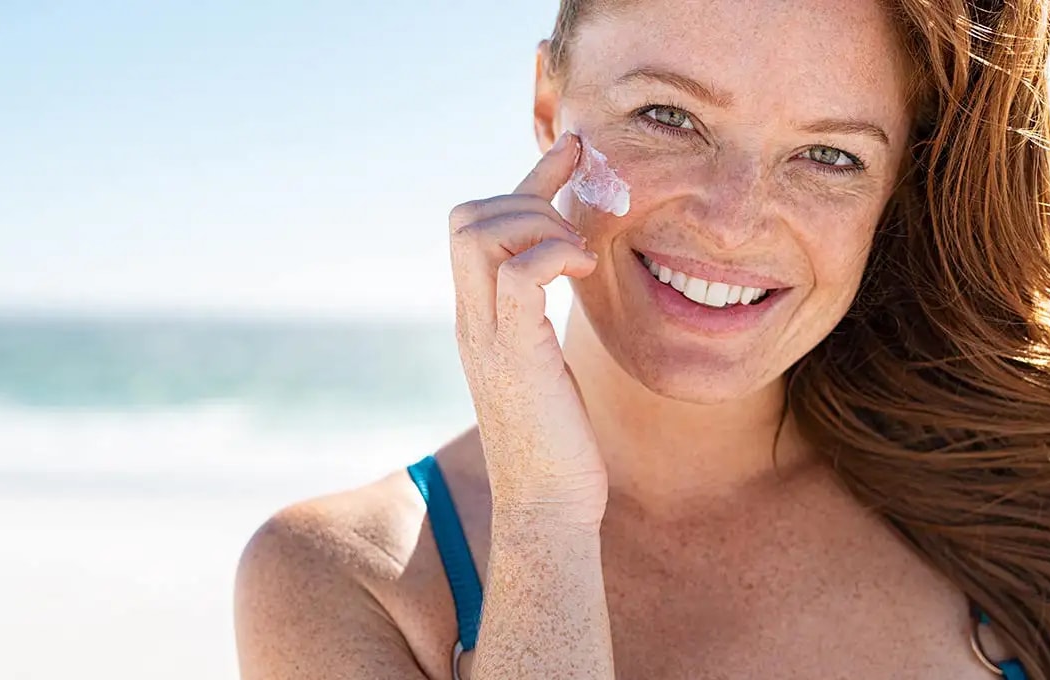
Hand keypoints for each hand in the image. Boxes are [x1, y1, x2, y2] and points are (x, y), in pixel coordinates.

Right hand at [449, 131, 608, 527]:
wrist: (547, 506)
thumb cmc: (557, 441)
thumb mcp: (545, 364)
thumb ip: (542, 319)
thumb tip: (567, 279)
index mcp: (479, 316)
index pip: (481, 223)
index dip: (530, 179)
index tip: (574, 152)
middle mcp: (472, 319)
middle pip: (466, 216)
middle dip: (528, 200)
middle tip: (576, 235)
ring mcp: (487, 336)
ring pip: (481, 233)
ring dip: (539, 225)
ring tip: (579, 259)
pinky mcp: (515, 355)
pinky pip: (518, 275)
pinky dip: (553, 256)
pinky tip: (583, 275)